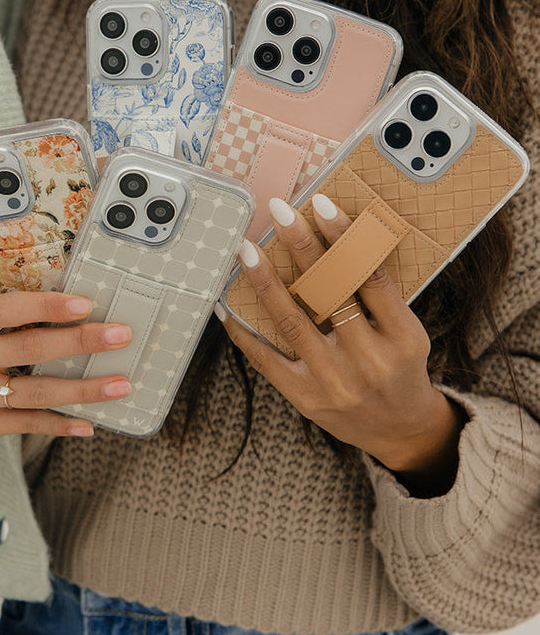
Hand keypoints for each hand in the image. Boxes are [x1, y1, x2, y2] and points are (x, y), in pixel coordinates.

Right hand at [0, 290, 130, 438]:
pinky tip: (89, 423)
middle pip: (30, 351)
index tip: (85, 303)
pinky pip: (25, 424)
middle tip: (121, 336)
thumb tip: (67, 312)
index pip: (7, 311)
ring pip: (35, 393)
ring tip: (119, 384)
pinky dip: (60, 425)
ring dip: (83, 390)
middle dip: (81, 342)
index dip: (47, 307)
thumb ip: (2, 316)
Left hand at [220, 195, 464, 492]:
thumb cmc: (401, 368)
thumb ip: (379, 296)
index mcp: (403, 337)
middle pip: (329, 292)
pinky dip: (244, 331)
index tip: (320, 204)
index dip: (344, 237)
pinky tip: (227, 304)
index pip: (370, 276)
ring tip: (246, 250)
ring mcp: (335, 382)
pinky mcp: (306, 398)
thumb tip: (334, 239)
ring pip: (292, 322)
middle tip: (279, 212)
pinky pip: (266, 359)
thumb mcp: (407, 332)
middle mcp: (370, 361)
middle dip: (302, 247)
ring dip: (265, 282)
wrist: (399, 430)